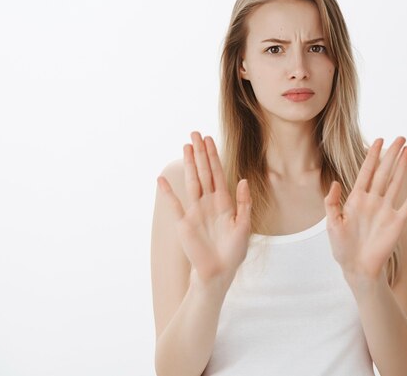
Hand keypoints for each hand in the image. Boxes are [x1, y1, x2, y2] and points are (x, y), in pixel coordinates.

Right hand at [157, 131, 251, 288]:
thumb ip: (244, 203)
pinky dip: (168, 192)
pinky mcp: (183, 223)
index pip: (217, 174)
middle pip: (203, 172)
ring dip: (187, 165)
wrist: (218, 272)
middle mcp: (208, 203)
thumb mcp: (244, 226)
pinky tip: (162, 179)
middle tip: (195, 133)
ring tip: (185, 147)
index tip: (209, 140)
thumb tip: (242, 179)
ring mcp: (195, 211)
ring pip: (191, 182)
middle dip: (199, 154)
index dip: (213, 157)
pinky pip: (174, 204)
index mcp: (224, 202)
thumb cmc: (233, 252)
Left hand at [324, 137, 406, 281]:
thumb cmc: (342, 247)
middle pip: (384, 172)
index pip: (366, 172)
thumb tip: (335, 183)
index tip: (379, 140)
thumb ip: (332, 203)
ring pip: (396, 183)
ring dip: (403, 167)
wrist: (357, 268)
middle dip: (392, 155)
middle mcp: (373, 201)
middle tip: (401, 138)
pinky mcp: (397, 222)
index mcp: (356, 199)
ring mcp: (386, 210)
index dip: (372, 156)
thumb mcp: (332, 224)